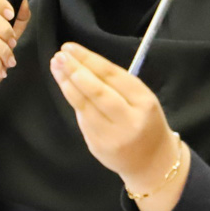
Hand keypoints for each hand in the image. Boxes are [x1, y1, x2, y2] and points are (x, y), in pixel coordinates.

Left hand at [49, 42, 186, 210]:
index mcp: (144, 103)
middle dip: (75, 71)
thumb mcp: (143, 100)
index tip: (70, 48)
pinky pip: (82, 119)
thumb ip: (118, 85)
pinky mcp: (98, 147)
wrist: (153, 163)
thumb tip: (83, 64)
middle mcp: (129, 121)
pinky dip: (73, 101)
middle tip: (60, 56)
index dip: (89, 60)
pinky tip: (65, 87)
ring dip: (67, 84)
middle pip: (98, 92)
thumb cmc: (146, 123)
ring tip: (56, 67)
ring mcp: (112, 136)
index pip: (113, 76)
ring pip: (85, 106)